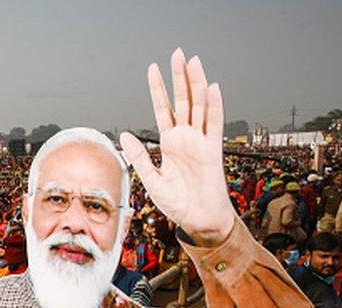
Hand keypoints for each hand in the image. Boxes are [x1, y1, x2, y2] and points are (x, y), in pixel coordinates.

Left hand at [120, 48, 234, 246]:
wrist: (198, 221)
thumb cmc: (178, 203)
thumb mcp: (152, 180)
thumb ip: (140, 157)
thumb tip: (126, 135)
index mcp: (170, 143)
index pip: (163, 109)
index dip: (158, 89)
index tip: (152, 68)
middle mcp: (186, 138)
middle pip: (183, 100)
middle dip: (179, 77)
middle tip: (177, 53)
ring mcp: (200, 142)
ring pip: (199, 106)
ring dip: (196, 83)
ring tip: (193, 61)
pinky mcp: (213, 151)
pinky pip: (215, 124)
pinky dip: (215, 106)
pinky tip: (212, 87)